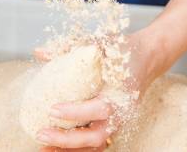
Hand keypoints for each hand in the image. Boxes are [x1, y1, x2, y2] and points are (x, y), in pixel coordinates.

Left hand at [33, 28, 162, 150]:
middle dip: (68, 140)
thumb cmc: (123, 50)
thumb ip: (72, 49)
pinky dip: (76, 148)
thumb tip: (40, 52)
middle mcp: (122, 112)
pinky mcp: (112, 125)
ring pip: (95, 145)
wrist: (146, 57)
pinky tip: (54, 146)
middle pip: (97, 136)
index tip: (53, 108)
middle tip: (41, 133)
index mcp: (123, 92)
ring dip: (69, 149)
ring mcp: (118, 121)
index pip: (100, 108)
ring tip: (43, 146)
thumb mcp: (101, 44)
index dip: (76, 112)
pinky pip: (95, 144)